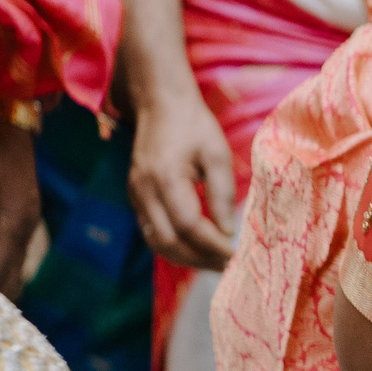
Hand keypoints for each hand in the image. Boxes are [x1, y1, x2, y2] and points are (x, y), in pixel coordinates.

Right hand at [130, 87, 237, 269]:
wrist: (160, 103)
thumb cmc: (194, 125)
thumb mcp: (217, 154)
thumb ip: (222, 194)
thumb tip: (228, 232)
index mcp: (164, 177)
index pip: (188, 226)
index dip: (212, 245)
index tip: (236, 254)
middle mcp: (143, 190)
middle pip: (167, 242)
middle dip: (199, 259)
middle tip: (228, 267)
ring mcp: (135, 195)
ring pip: (156, 242)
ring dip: (185, 258)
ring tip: (216, 263)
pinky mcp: (136, 197)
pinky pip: (152, 231)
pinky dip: (174, 246)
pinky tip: (199, 248)